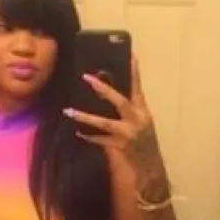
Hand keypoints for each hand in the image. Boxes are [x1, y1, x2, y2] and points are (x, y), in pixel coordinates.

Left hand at [64, 54, 160, 168]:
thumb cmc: (143, 139)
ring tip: (69, 111)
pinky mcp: (120, 146)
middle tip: (87, 78)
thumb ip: (128, 108)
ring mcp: (128, 134)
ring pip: (105, 123)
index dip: (134, 72)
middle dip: (104, 89)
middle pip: (120, 101)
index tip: (130, 55)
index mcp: (142, 111)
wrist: (150, 164)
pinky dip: (89, 136)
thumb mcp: (140, 120)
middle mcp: (137, 120)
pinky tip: (78, 132)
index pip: (137, 88)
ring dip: (86, 117)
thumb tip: (105, 93)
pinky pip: (101, 140)